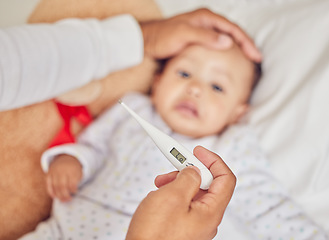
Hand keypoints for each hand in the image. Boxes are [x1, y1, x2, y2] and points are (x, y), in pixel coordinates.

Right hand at [46, 154, 82, 201]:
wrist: (66, 157)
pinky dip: (51, 192)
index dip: (73, 190)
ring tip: (63, 200)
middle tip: (68, 200)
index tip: (76, 192)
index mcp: (71, 170)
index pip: (72, 183)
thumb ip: (77, 181)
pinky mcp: (48, 173)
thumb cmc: (74, 168)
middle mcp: (62, 171)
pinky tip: (54, 197)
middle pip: (62, 185)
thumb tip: (73, 193)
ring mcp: (54, 172)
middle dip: (65, 195)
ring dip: (58, 195)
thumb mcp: (79, 172)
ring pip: (55, 186)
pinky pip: (48, 184)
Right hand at [126, 146, 235, 239]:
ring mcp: (195, 224)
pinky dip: (173, 194)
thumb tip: (194, 170)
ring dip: (178, 182)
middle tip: (174, 164)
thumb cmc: (154, 234)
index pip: (225, 179)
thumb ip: (189, 178)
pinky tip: (160, 195)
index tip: (198, 151)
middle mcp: (206, 220)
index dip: (213, 161)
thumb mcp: (173, 197)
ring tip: (161, 183)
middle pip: (207, 185)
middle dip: (190, 171)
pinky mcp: (182, 227)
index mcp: (211, 212)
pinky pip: (184, 204)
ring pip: (193, 193)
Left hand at [140, 8, 261, 61]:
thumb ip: (205, 37)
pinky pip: (217, 46)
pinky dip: (226, 53)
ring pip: (226, 40)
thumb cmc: (162, 36)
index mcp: (206, 17)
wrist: (147, 42)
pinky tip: (229, 62)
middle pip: (233, 34)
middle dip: (246, 46)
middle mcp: (207, 23)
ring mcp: (203, 32)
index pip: (233, 29)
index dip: (246, 42)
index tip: (255, 55)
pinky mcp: (198, 41)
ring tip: (247, 62)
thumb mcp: (184, 35)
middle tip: (256, 60)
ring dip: (237, 50)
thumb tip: (228, 42)